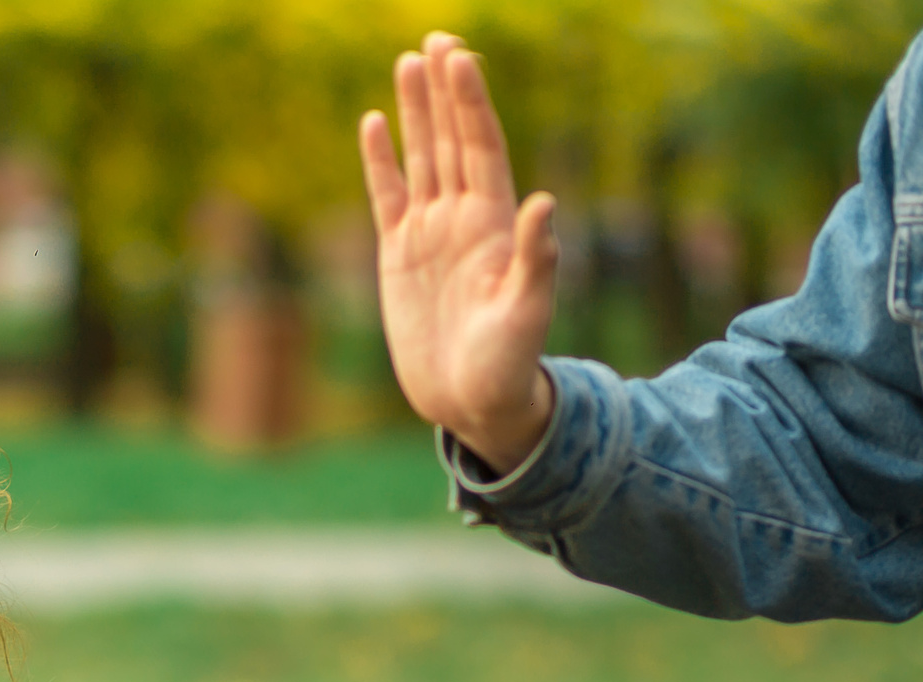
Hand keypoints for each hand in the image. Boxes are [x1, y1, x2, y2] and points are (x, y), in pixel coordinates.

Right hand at [360, 33, 558, 473]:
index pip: (482, 147)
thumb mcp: (526, 313)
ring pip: (422, 157)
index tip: (460, 58)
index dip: (471, 103)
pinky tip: (375, 123)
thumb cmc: (508, 364)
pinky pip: (388, 196)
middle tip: (436, 37)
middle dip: (445, 90)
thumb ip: (537, 260)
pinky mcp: (398, 255)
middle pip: (452, 139)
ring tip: (408, 61)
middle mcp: (464, 217)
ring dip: (416, 112)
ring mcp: (430, 233)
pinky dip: (381, 161)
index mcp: (496, 223)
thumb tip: (546, 203)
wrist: (473, 402)